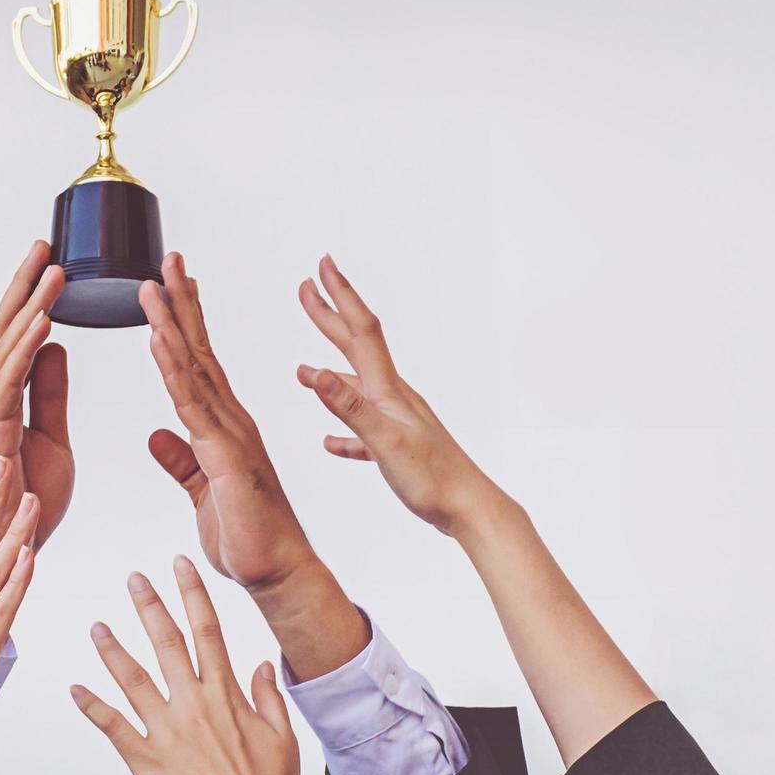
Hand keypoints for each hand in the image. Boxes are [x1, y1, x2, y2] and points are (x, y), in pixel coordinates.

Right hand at [0, 241, 73, 547]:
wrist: (5, 551)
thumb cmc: (26, 504)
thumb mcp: (52, 438)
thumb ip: (49, 392)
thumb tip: (55, 345)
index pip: (14, 336)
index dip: (30, 298)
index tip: (50, 262)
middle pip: (3, 329)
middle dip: (24, 285)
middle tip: (45, 244)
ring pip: (5, 346)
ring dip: (29, 304)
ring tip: (51, 268)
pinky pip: (8, 380)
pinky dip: (26, 346)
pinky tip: (44, 319)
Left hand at [72, 557, 350, 774]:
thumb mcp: (282, 736)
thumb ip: (269, 696)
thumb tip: (265, 664)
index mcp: (226, 694)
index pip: (207, 630)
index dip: (192, 593)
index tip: (180, 566)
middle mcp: (194, 703)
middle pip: (167, 642)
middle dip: (149, 606)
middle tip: (134, 578)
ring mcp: (167, 730)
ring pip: (133, 678)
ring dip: (113, 649)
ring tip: (97, 625)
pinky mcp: (147, 759)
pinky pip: (113, 726)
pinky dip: (92, 706)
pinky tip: (75, 688)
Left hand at [138, 253, 311, 590]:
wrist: (278, 573)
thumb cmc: (247, 538)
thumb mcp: (200, 493)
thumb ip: (182, 460)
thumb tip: (158, 434)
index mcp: (224, 426)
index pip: (199, 363)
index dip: (183, 322)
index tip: (170, 286)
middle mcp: (231, 420)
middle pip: (199, 351)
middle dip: (180, 304)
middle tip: (167, 260)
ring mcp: (231, 434)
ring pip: (193, 369)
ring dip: (170, 324)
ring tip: (152, 284)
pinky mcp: (224, 456)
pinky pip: (192, 406)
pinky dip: (173, 371)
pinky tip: (159, 341)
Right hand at [297, 255, 515, 537]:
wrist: (470, 509)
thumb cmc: (432, 479)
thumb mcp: (385, 441)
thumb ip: (349, 407)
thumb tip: (315, 372)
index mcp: (389, 391)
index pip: (361, 331)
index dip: (340, 297)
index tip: (322, 265)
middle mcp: (393, 398)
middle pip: (356, 346)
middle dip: (330, 314)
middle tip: (309, 286)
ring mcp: (396, 422)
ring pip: (357, 386)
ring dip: (330, 370)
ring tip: (304, 367)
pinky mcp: (397, 450)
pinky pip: (362, 433)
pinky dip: (343, 430)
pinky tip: (331, 441)